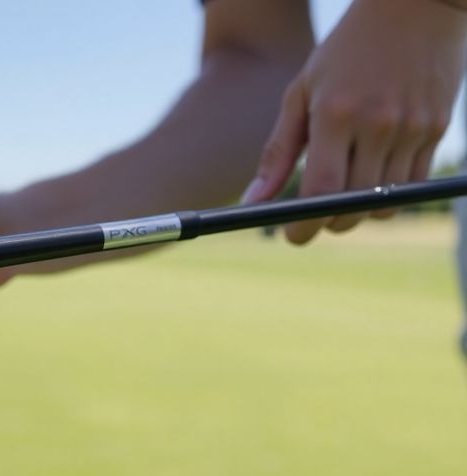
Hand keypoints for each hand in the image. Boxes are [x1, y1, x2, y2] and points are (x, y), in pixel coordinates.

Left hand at [242, 0, 466, 243]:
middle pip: (352, 206)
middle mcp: (377, 124)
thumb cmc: (345, 51)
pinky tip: (369, 178)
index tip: (292, 237)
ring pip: (384, 203)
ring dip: (358, 213)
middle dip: (328, 223)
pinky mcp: (437, 128)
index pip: (322, 191)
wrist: (416, 7)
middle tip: (312, 219)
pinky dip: (387, 195)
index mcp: (336, 114)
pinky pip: (410, 186)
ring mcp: (412, 128)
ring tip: (340, 197)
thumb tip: (253, 201)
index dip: (305, 225)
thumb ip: (278, 150)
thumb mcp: (301, 92)